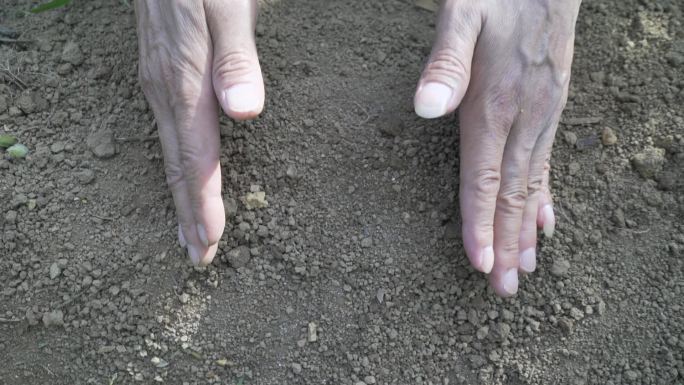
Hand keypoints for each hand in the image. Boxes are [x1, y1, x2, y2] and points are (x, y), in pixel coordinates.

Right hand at [135, 0, 263, 264]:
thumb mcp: (227, 7)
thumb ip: (236, 59)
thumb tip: (245, 112)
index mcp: (183, 81)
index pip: (195, 156)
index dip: (203, 201)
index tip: (210, 242)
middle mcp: (164, 90)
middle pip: (177, 166)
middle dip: (190, 214)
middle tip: (199, 257)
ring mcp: (158, 84)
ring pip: (170, 154)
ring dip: (182, 198)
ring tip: (191, 234)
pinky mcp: (161, 77)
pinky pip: (168, 136)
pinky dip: (177, 169)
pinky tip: (181, 179)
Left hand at [414, 0, 580, 295]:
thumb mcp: (463, 16)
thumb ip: (446, 63)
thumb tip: (425, 108)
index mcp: (493, 105)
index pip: (484, 178)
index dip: (480, 224)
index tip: (479, 264)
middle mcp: (522, 118)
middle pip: (511, 194)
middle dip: (505, 243)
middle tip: (503, 287)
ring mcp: (542, 115)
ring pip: (532, 185)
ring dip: (525, 229)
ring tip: (525, 268)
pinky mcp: (551, 107)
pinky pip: (548, 162)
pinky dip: (545, 197)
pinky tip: (547, 222)